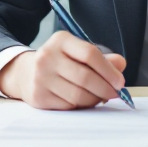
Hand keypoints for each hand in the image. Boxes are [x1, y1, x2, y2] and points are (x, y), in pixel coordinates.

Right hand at [0, 31, 126, 109]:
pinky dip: (81, 106)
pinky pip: (68, 106)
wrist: (26, 73)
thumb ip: (102, 58)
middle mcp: (47, 56)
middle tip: (115, 94)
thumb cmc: (60, 62)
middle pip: (85, 77)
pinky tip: (82, 100)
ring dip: (95, 99)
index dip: (109, 70)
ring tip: (99, 97)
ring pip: (78, 95)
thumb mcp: (78, 52)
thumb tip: (121, 65)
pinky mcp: (38, 96)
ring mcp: (41, 77)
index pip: (90, 54)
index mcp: (61, 40)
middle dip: (105, 89)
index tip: (120, 82)